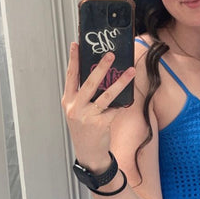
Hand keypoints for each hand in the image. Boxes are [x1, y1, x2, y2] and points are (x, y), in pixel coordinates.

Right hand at [61, 42, 134, 170]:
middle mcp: (76, 107)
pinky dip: (123, 103)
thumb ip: (83, 95)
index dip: (73, 60)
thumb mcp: (77, 110)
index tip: (76, 45)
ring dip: (120, 82)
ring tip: (130, 71)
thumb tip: (100, 74)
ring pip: (107, 95)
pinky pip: (115, 109)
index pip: (70, 76)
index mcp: (68, 101)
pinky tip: (129, 98)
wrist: (88, 153)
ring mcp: (88, 116)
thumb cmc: (84, 129)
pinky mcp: (100, 124)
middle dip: (101, 67)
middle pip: (89, 83)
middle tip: (111, 55)